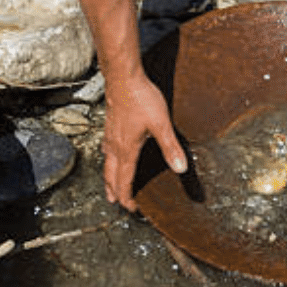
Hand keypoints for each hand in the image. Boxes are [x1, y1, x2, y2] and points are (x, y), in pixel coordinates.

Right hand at [100, 72, 187, 211]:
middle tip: (116, 203)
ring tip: (110, 185)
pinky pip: (106, 149)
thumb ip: (170, 147)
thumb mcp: (161, 124)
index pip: (124, 180)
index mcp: (126, 150)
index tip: (131, 208)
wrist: (123, 78)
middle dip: (114, 191)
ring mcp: (110, 135)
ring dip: (109, 177)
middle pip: (111, 175)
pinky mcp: (110, 125)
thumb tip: (180, 168)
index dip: (127, 197)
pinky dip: (108, 160)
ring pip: (106, 163)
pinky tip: (110, 154)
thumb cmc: (140, 99)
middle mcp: (114, 145)